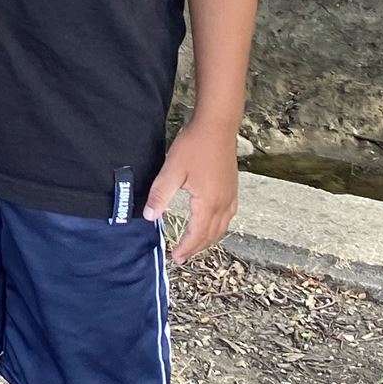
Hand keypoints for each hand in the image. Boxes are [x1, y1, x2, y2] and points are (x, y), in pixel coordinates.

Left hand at [146, 125, 239, 265]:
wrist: (217, 126)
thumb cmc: (194, 146)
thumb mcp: (172, 170)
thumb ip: (160, 195)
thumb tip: (150, 216)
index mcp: (208, 203)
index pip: (197, 234)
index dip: (185, 248)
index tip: (174, 257)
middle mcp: (223, 204)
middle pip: (210, 235)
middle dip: (196, 248)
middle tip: (182, 257)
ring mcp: (231, 196)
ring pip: (221, 227)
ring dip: (207, 240)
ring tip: (194, 246)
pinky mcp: (232, 188)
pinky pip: (228, 216)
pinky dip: (218, 227)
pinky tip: (213, 224)